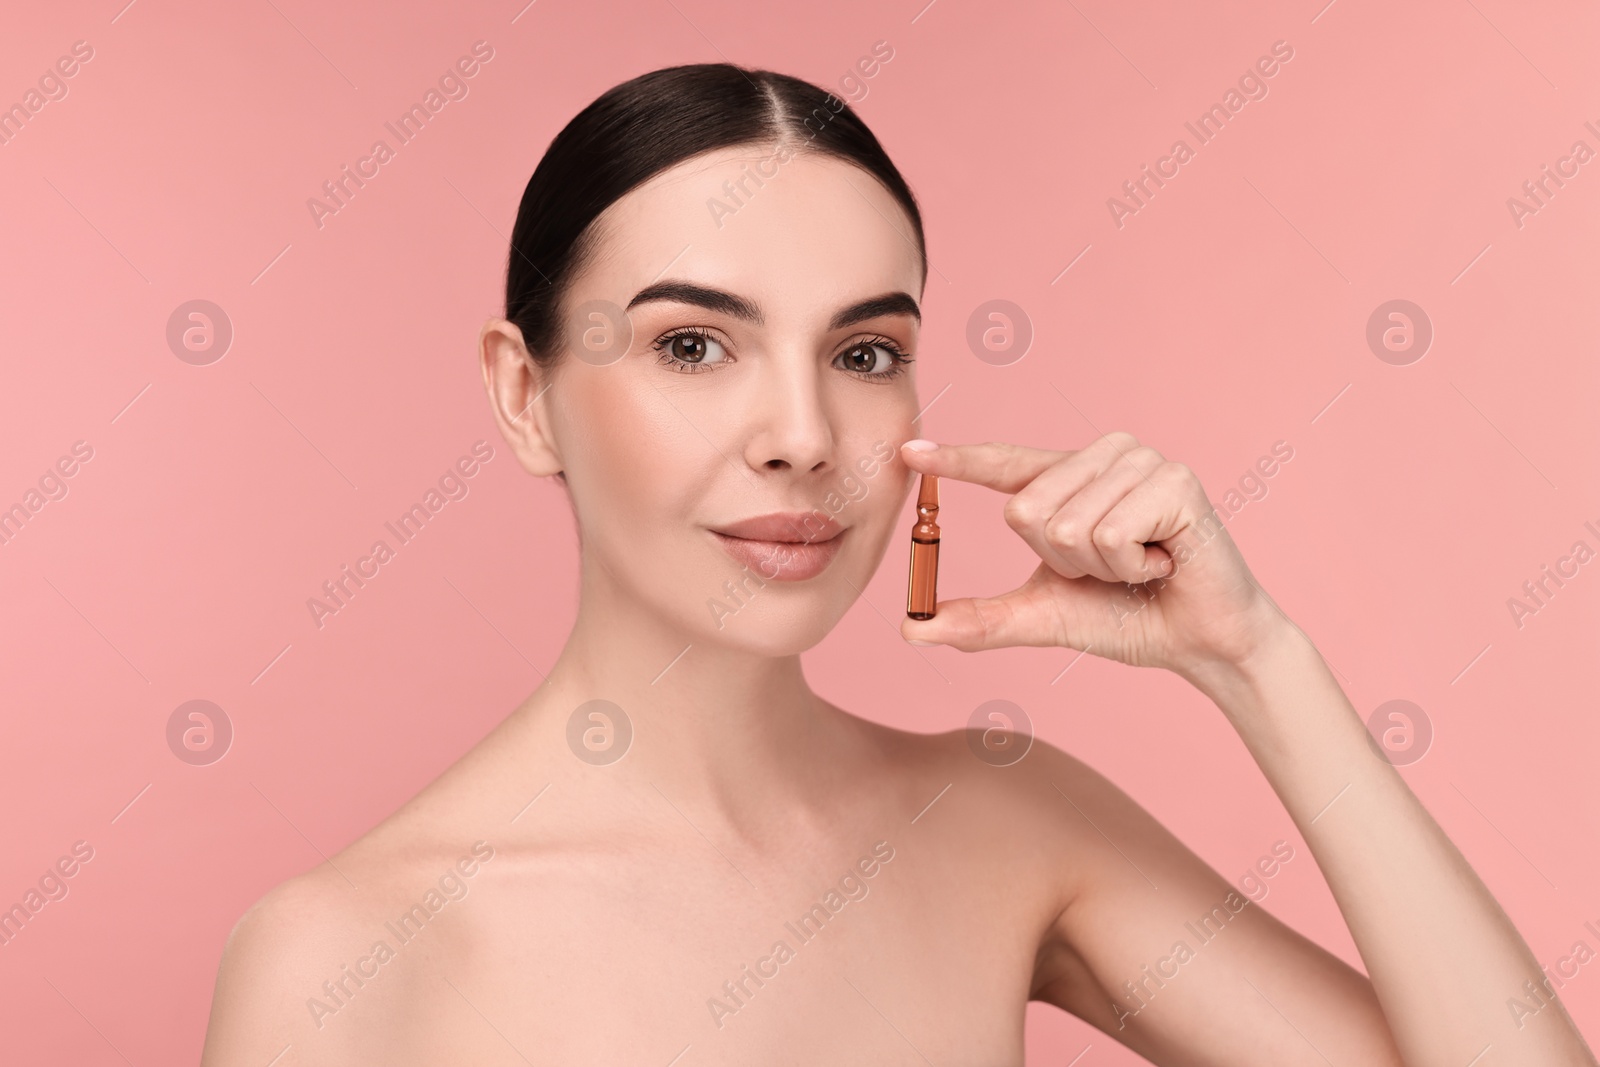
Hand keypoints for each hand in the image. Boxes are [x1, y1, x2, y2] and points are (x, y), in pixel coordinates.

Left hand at [897, 433, 1288, 676]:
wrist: (1200, 643)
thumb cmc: (1127, 618)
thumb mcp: (1043, 615)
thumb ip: (981, 618)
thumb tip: (912, 628)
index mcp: (1069, 477)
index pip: (1004, 463)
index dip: (956, 460)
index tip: (907, 452)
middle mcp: (1103, 456)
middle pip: (1026, 510)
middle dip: (1061, 562)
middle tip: (1111, 568)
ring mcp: (1141, 462)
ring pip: (1068, 525)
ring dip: (1101, 567)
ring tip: (1140, 565)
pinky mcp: (1175, 480)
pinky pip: (1111, 532)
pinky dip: (1131, 566)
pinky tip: (1163, 562)